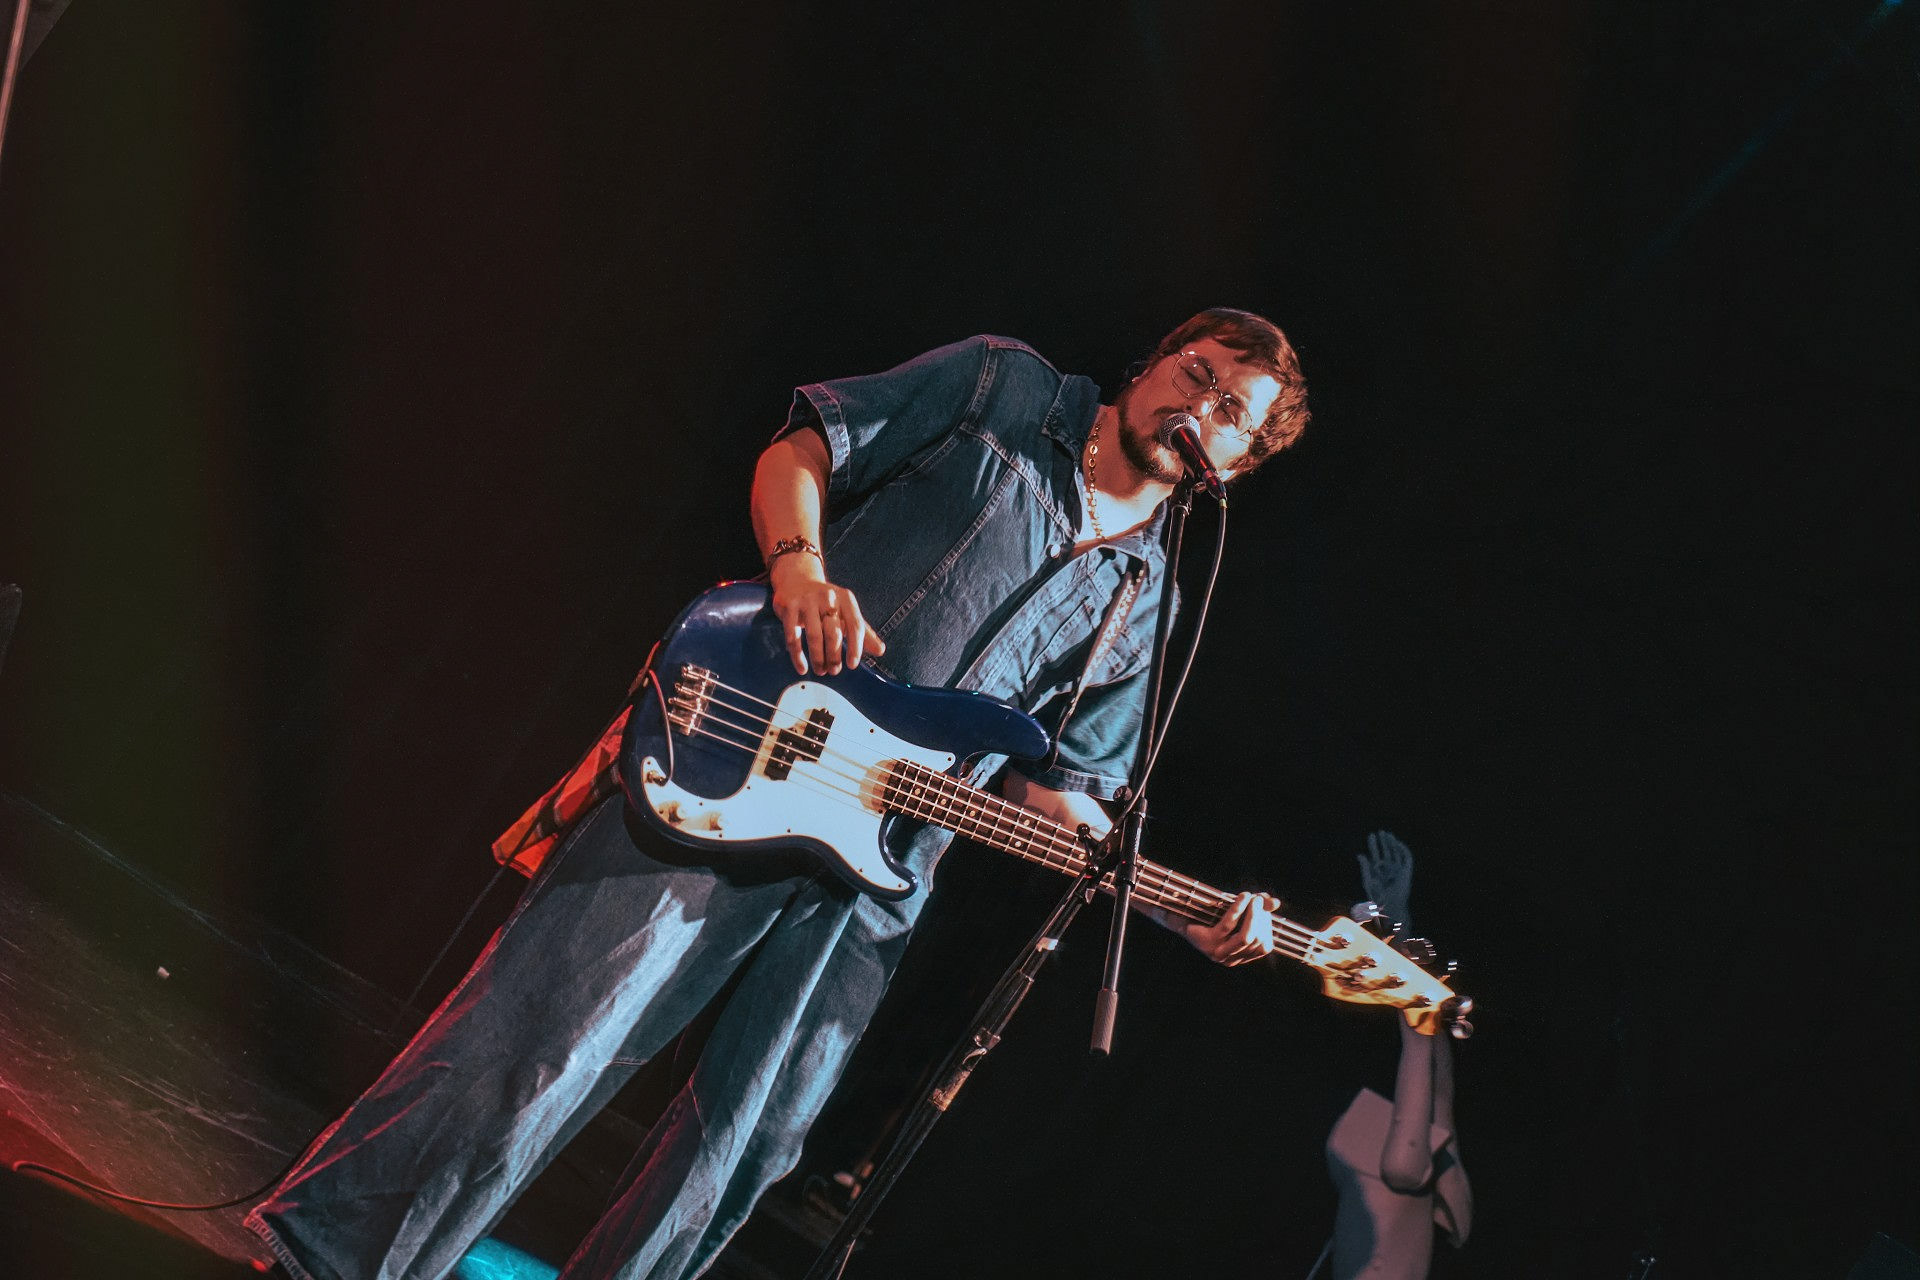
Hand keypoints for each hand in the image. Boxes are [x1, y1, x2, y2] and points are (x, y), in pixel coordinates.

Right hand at [769, 555, 884, 675]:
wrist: (797, 579)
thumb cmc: (826, 602)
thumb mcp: (846, 611)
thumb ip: (863, 631)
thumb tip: (880, 651)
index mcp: (845, 599)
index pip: (855, 625)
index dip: (856, 647)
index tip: (853, 665)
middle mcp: (828, 598)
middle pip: (834, 633)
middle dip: (834, 656)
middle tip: (834, 671)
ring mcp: (807, 601)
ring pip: (814, 636)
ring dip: (818, 658)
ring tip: (821, 671)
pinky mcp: (789, 607)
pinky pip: (793, 636)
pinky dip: (797, 656)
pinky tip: (802, 668)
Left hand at [1182, 891, 1282, 966]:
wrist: (1182, 914)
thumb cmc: (1213, 914)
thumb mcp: (1239, 910)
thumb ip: (1258, 907)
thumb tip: (1276, 902)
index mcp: (1240, 957)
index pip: (1264, 946)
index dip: (1267, 927)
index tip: (1265, 908)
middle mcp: (1231, 960)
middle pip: (1256, 941)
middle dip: (1260, 918)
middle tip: (1259, 900)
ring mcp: (1219, 953)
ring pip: (1246, 936)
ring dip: (1252, 914)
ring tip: (1253, 898)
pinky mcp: (1209, 943)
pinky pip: (1229, 925)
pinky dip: (1238, 909)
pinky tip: (1243, 897)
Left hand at [1357, 829, 1413, 928]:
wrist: (1390, 907)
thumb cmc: (1377, 898)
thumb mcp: (1368, 881)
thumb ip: (1365, 868)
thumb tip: (1360, 854)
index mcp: (1378, 871)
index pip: (1375, 855)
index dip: (1374, 845)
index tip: (1371, 835)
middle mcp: (1388, 869)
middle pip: (1386, 852)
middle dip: (1383, 842)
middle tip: (1380, 832)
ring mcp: (1397, 870)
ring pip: (1395, 853)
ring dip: (1392, 844)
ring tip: (1388, 834)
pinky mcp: (1406, 872)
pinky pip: (1406, 858)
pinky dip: (1403, 850)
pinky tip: (1397, 843)